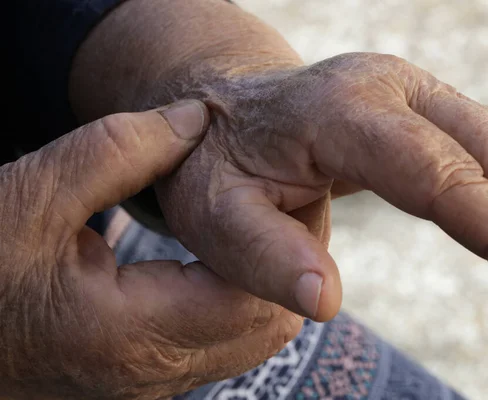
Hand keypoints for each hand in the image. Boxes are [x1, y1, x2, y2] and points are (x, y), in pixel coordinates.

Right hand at [0, 101, 300, 398]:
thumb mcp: (30, 195)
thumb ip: (120, 150)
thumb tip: (193, 121)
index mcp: (132, 333)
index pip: (257, 297)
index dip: (287, 237)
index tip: (280, 187)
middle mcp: (153, 377)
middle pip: (267, 327)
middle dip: (284, 261)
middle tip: (269, 200)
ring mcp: (147, 389)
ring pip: (247, 342)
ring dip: (257, 282)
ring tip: (238, 223)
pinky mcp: (137, 384)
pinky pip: (213, 348)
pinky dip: (228, 302)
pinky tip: (205, 259)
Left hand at [153, 52, 487, 320]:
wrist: (223, 113)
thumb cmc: (216, 166)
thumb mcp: (216, 214)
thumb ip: (263, 255)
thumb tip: (324, 300)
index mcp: (332, 114)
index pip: (421, 166)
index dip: (478, 211)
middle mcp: (380, 86)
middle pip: (474, 149)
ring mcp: (404, 89)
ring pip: (486, 142)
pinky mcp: (417, 104)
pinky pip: (474, 143)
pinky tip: (483, 216)